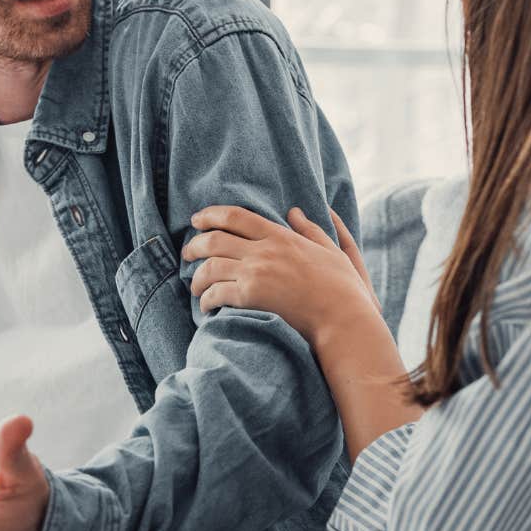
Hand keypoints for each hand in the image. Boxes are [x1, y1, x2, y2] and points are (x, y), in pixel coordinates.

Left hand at [186, 206, 420, 459]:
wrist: (343, 319)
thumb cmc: (343, 289)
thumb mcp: (331, 250)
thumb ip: (312, 229)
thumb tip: (295, 211)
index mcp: (281, 236)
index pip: (236, 216)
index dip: (211, 215)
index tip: (197, 220)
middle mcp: (264, 250)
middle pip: (214, 239)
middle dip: (194, 245)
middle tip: (187, 253)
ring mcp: (256, 272)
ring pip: (210, 267)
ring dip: (197, 277)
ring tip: (195, 286)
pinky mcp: (251, 296)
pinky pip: (216, 293)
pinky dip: (206, 299)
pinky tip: (207, 306)